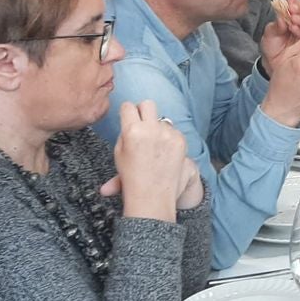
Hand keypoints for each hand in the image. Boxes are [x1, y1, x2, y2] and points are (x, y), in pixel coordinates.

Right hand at [104, 100, 196, 220]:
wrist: (152, 196)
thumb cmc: (131, 176)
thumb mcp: (119, 153)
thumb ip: (125, 132)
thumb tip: (131, 118)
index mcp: (132, 131)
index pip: (128, 107)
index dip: (127, 112)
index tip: (128, 117)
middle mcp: (151, 129)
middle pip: (148, 104)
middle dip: (143, 111)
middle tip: (142, 124)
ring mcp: (168, 134)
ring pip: (161, 120)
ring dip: (157, 128)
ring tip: (154, 148)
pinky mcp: (180, 140)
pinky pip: (173, 131)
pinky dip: (168, 138)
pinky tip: (164, 153)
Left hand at [262, 0, 299, 46]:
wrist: (273, 63)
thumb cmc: (273, 47)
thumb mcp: (270, 34)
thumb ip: (275, 26)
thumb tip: (281, 17)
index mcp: (294, 17)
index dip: (297, 3)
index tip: (290, 2)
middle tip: (293, 9)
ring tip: (293, 21)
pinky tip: (296, 30)